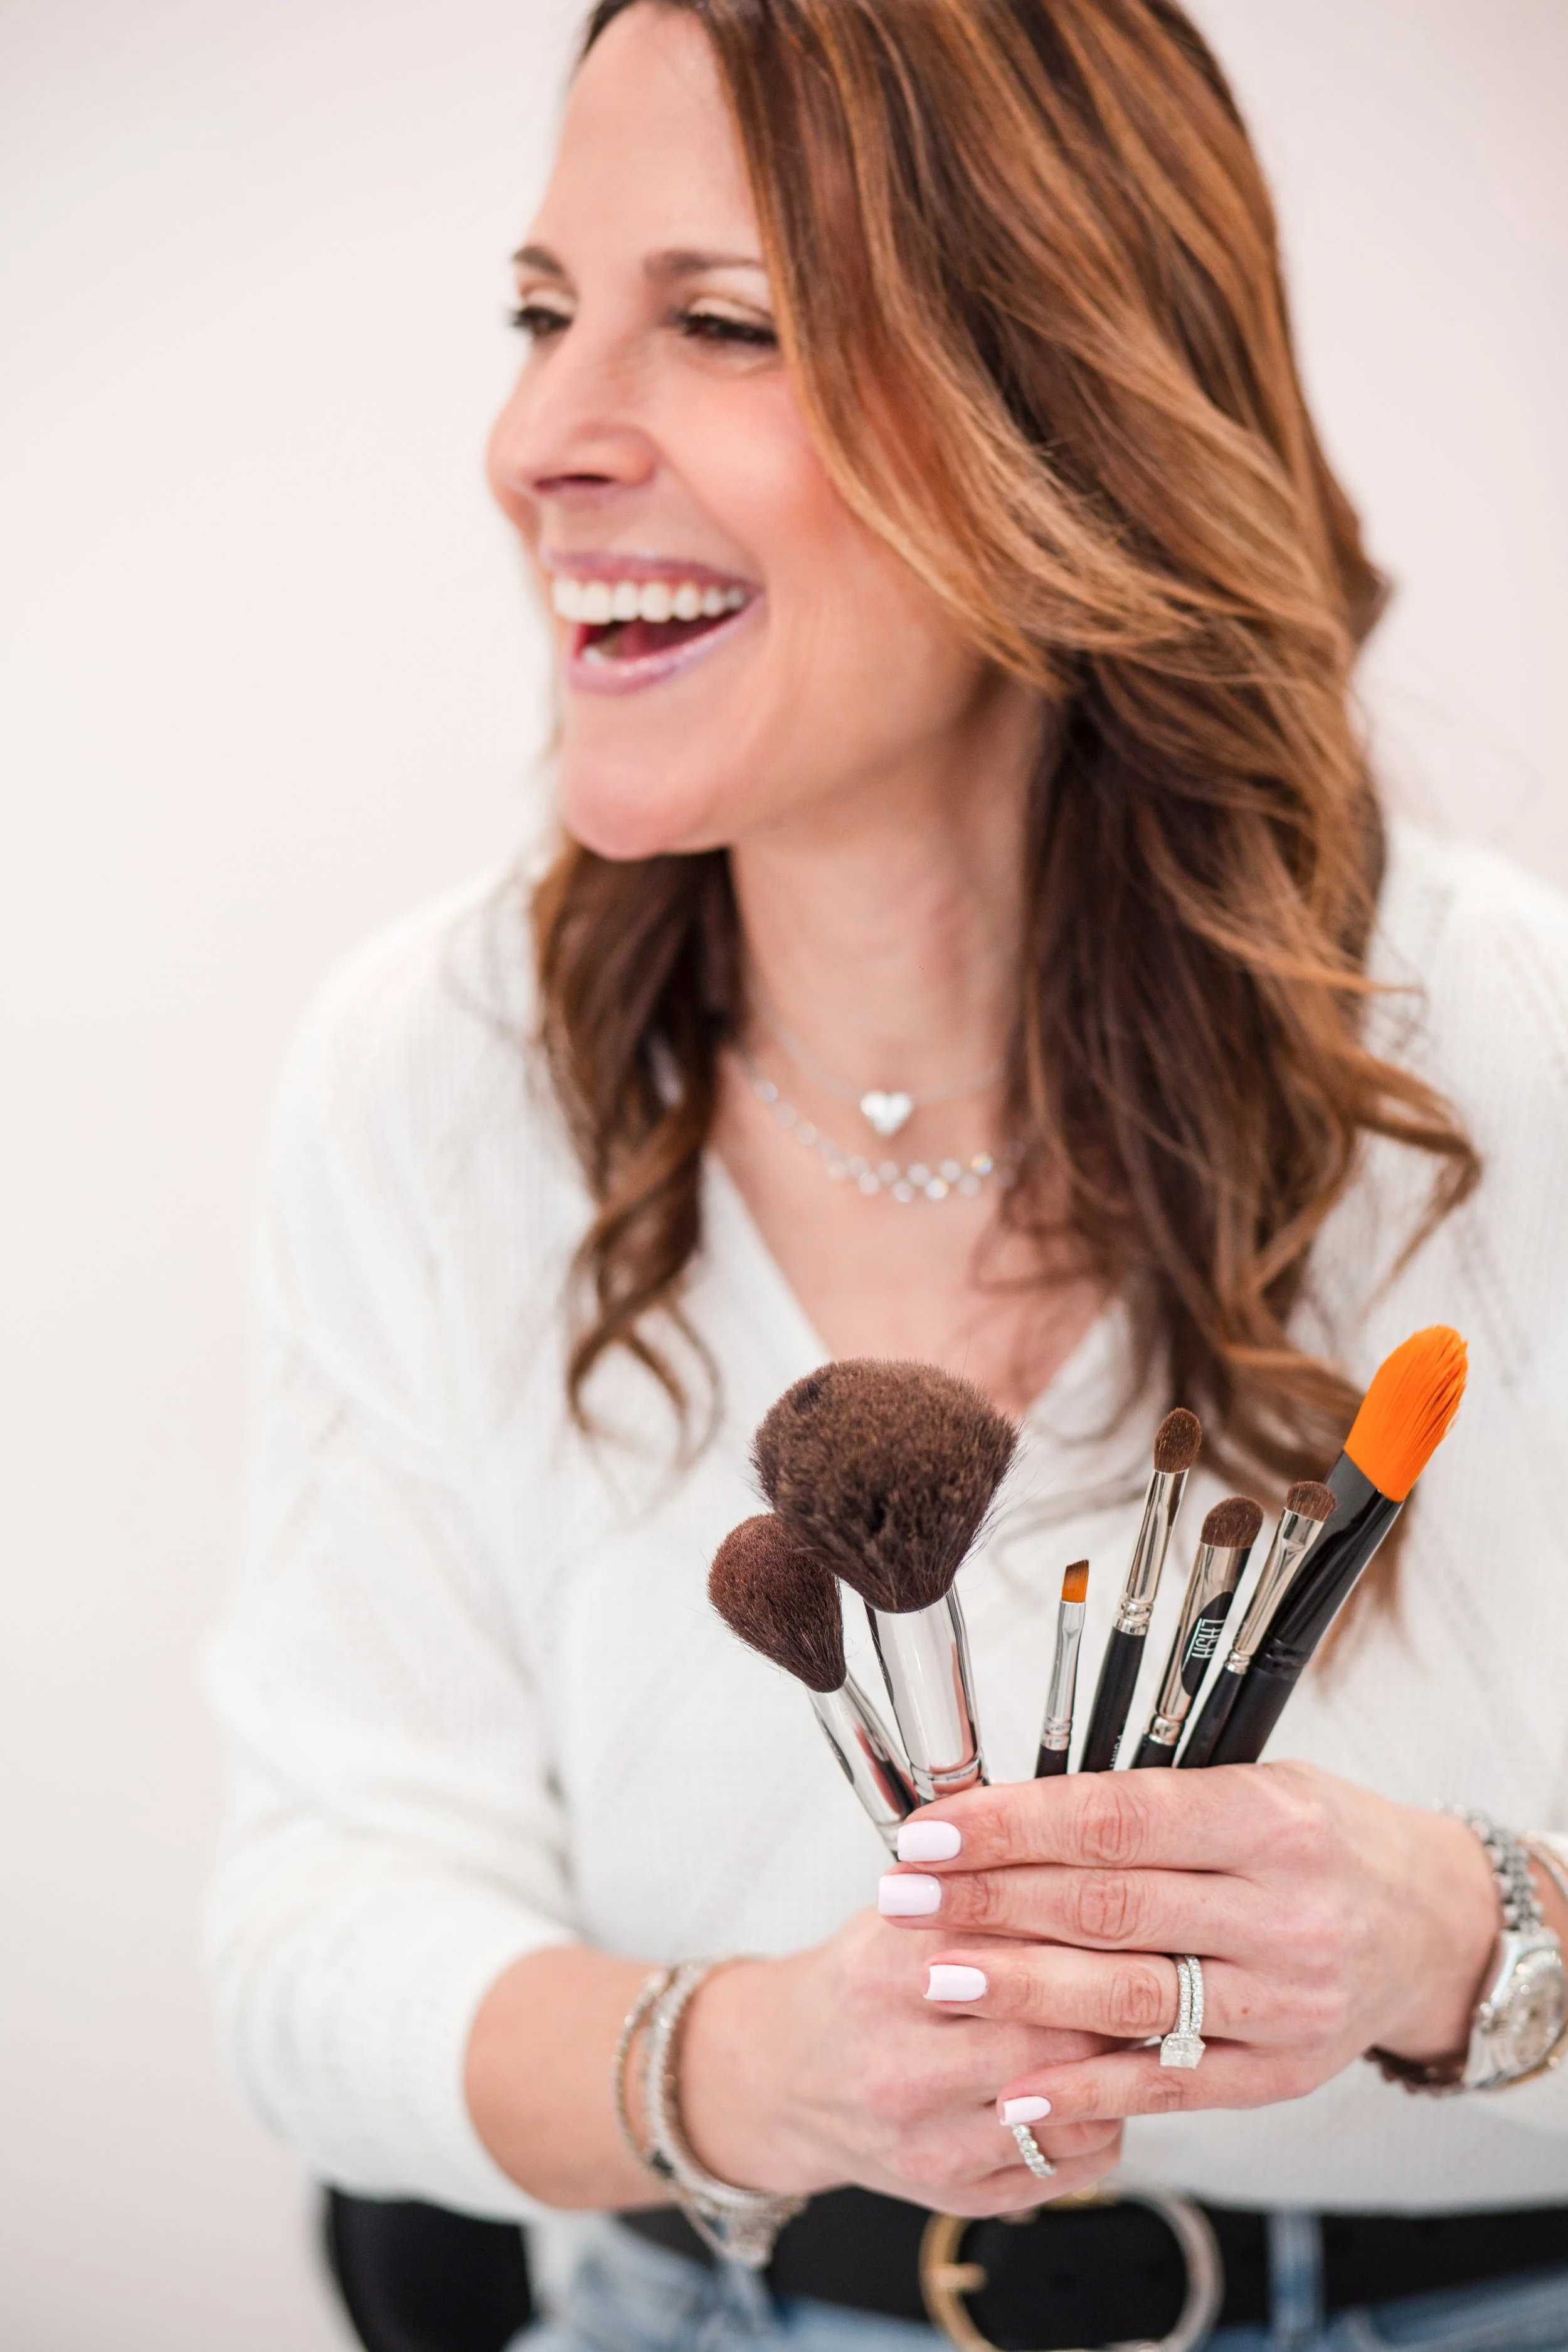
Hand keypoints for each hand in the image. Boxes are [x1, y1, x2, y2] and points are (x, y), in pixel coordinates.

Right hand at [678, 1907, 1123, 2215]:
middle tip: (1155, 1973)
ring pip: (1067, 2111)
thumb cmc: (858, 1987)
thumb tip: (1085, 1863)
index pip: (1015, 1951)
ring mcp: (927, 2144)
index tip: (1133, 1913)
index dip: (1089, 1933)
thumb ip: (975, 1891)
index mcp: (884, 1976)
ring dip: (1119, 2071)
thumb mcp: (895, 1916)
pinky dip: (1099, 2126)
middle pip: (1053, 2037)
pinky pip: (1064, 2168)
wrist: (787, 2079)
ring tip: (1137, 2030)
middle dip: (1117, 2004)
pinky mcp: (955, 2195)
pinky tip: (1099, 2090)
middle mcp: (901, 2069)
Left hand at [876, 1763, 1500, 2130]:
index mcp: (1269, 1820)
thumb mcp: (1252, 1782)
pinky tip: (1017, 2085)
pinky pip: (1169, 2087)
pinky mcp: (1280, 2074)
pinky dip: (1087, 2091)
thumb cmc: (1321, 1839)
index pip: (1119, 1818)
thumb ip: (1146, 1801)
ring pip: (1129, 2000)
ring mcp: (1284, 2002)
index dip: (1016, 1825)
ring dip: (1019, 1990)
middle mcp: (1283, 1912)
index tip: (935, 1830)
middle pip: (1111, 1908)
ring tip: (934, 1974)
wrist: (1433, 1925)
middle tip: (904, 1896)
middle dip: (991, 1902)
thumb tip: (1008, 1810)